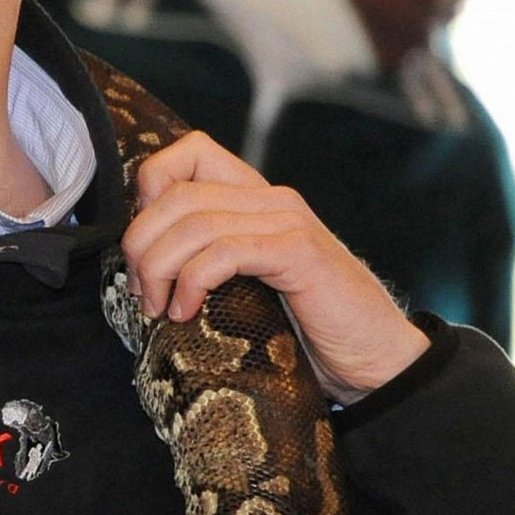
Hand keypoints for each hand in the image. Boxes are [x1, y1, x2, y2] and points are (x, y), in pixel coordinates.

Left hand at [123, 131, 429, 403]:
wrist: (376, 360)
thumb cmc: (303, 328)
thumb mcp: (243, 284)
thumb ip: (206, 256)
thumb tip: (139, 261)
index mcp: (255, 198)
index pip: (188, 153)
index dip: (148, 188)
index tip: (141, 246)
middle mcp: (272, 199)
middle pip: (177, 194)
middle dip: (141, 243)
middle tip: (141, 290)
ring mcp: (287, 222)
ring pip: (194, 223)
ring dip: (160, 268)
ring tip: (158, 307)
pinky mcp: (299, 254)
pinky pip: (225, 252)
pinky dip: (193, 281)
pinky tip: (186, 311)